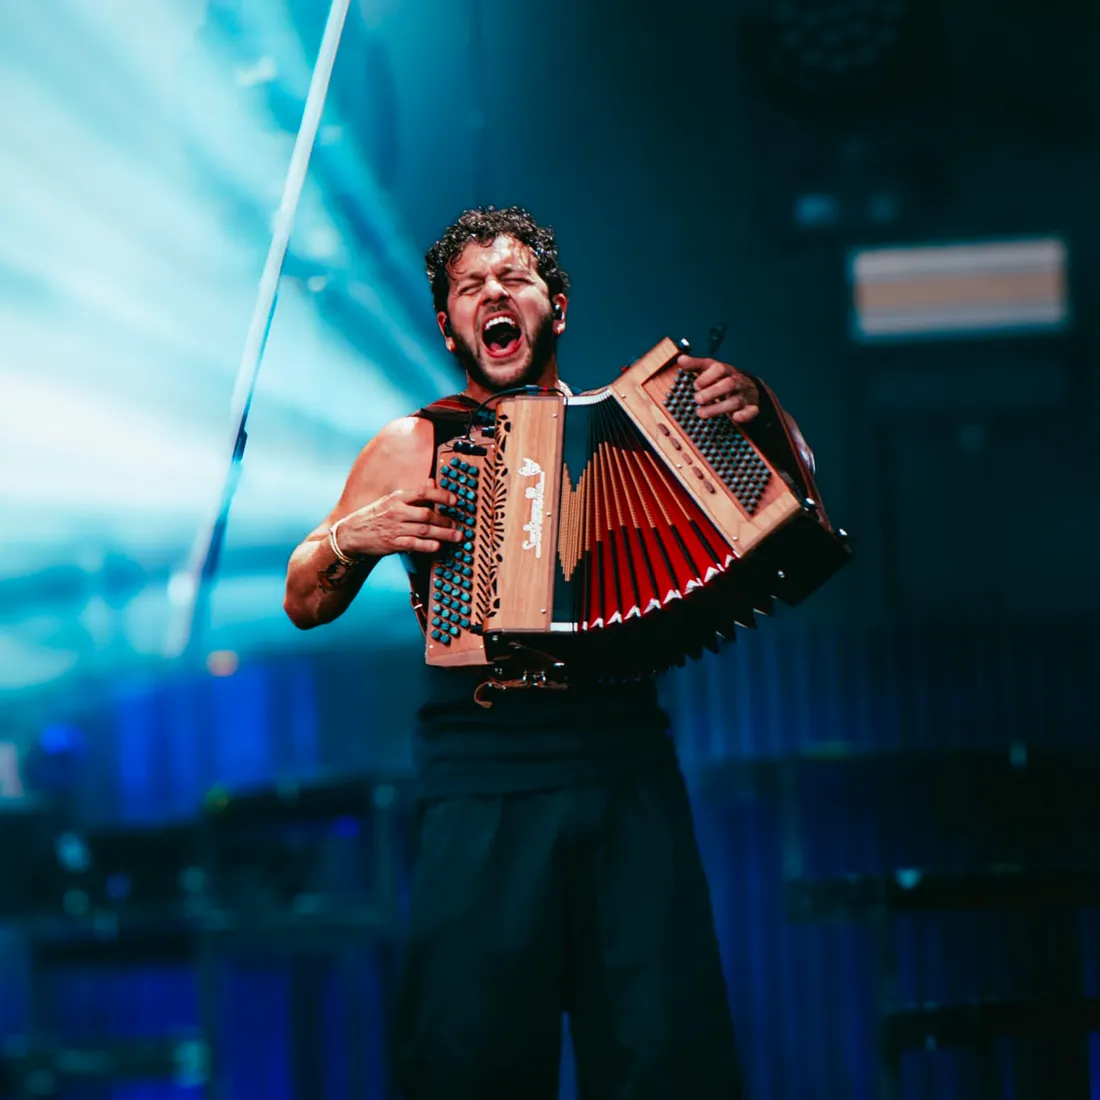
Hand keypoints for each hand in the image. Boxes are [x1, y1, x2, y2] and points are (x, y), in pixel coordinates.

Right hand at [333, 480, 463, 556]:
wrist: (351, 534)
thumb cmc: (375, 516)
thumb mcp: (391, 500)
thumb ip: (413, 494)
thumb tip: (432, 482)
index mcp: (397, 498)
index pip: (423, 493)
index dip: (441, 496)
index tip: (455, 501)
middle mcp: (397, 511)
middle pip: (427, 514)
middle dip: (445, 519)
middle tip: (458, 524)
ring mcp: (394, 528)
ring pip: (424, 530)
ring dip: (443, 534)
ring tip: (456, 536)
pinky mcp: (392, 543)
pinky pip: (413, 544)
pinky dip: (427, 545)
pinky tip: (438, 546)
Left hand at [677, 354, 759, 423]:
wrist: (748, 387)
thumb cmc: (723, 378)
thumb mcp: (710, 369)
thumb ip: (695, 365)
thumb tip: (681, 360)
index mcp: (726, 371)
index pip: (720, 369)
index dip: (707, 377)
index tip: (696, 385)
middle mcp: (736, 382)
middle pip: (728, 384)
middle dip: (711, 393)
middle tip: (697, 399)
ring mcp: (744, 395)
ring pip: (735, 401)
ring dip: (718, 408)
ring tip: (701, 413)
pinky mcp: (750, 408)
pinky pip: (751, 411)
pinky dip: (744, 415)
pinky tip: (736, 418)